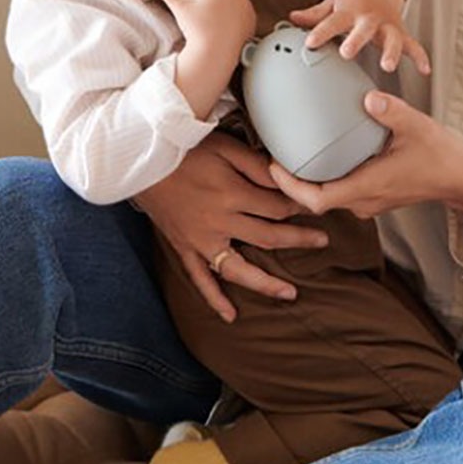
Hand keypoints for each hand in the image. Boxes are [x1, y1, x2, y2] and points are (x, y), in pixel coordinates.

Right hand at [134, 132, 328, 321]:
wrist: (139, 161)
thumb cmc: (185, 149)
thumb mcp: (225, 147)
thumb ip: (256, 165)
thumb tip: (287, 176)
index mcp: (232, 194)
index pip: (277, 207)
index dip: (300, 207)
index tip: (316, 206)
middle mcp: (219, 222)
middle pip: (268, 237)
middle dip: (299, 240)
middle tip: (324, 241)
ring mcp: (200, 240)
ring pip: (238, 269)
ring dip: (265, 283)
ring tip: (291, 294)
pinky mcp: (184, 248)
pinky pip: (200, 279)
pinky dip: (214, 299)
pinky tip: (231, 315)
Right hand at [146, 0, 256, 116]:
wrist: (216, 55)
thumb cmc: (200, 31)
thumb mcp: (179, 6)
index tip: (186, 1)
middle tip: (196, 14)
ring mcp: (245, 5)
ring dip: (216, 6)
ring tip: (208, 22)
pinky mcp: (251, 19)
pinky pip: (236, 11)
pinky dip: (229, 17)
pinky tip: (220, 28)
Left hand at [268, 91, 462, 249]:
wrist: (460, 178)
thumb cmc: (439, 156)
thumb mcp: (415, 126)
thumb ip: (390, 111)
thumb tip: (368, 98)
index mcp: (366, 187)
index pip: (316, 200)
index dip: (289, 187)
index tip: (273, 166)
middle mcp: (363, 200)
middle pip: (314, 199)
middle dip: (290, 182)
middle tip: (273, 155)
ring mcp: (368, 200)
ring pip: (327, 196)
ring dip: (307, 180)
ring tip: (291, 151)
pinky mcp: (373, 194)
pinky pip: (341, 189)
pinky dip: (325, 176)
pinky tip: (322, 153)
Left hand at [289, 0, 430, 73]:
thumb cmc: (352, 3)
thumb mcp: (332, 5)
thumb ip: (314, 15)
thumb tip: (291, 18)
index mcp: (349, 12)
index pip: (332, 22)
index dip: (321, 32)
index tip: (310, 43)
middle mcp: (369, 19)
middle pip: (363, 29)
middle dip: (356, 40)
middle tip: (347, 53)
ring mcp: (387, 26)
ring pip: (392, 39)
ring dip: (390, 52)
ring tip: (387, 66)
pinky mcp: (401, 33)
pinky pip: (413, 46)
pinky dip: (420, 57)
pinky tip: (425, 70)